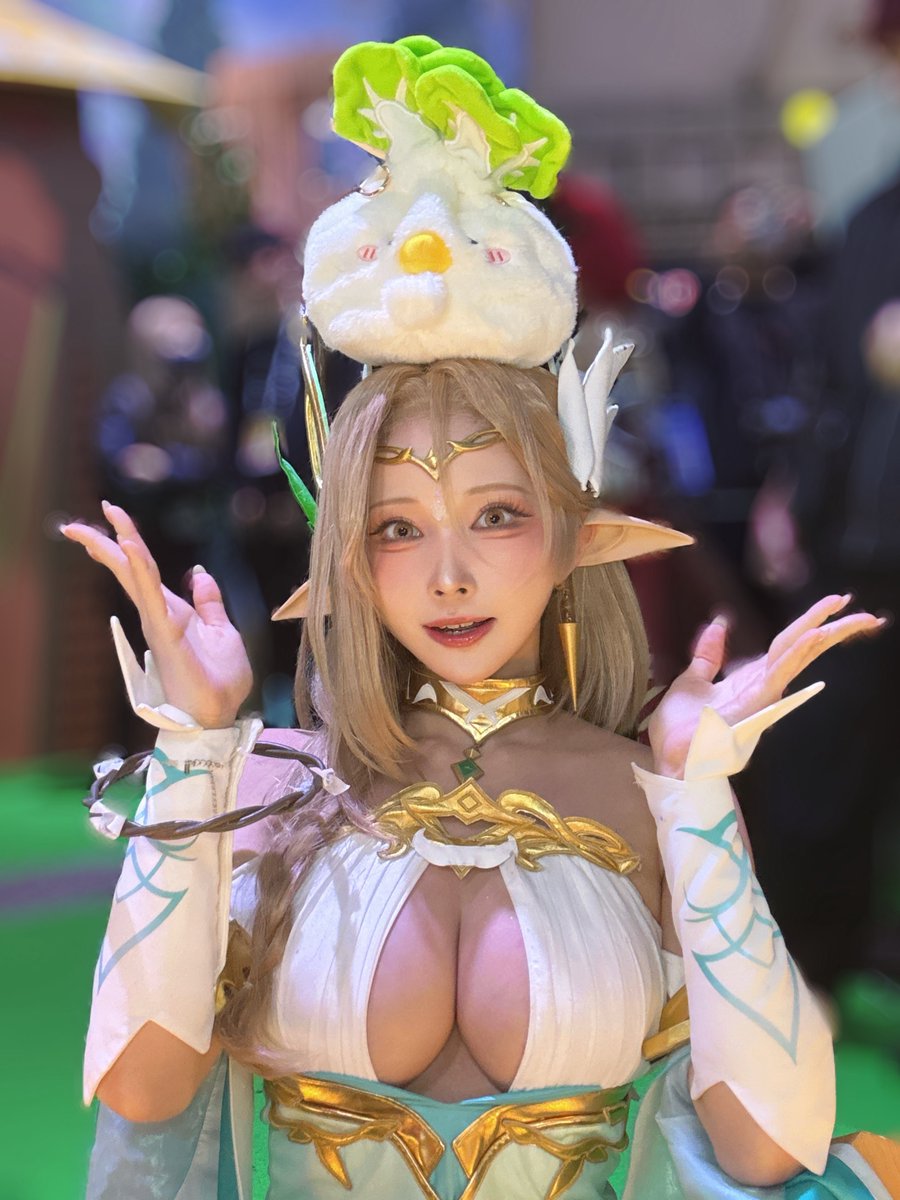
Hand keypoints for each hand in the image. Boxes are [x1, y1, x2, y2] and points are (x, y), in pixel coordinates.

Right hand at [61, 502, 252, 728]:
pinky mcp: (166, 632)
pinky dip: (141, 570)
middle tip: (73, 523)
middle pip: (127, 569)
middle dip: (103, 542)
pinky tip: (131, 548)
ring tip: (105, 519)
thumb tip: (198, 573)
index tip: (111, 514)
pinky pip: (151, 596)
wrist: (219, 713)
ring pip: (135, 576)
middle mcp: (158, 614)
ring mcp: (159, 622)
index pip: (144, 570)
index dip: (127, 540)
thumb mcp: (222, 631)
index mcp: (171, 611)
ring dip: (118, 546)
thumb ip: (209, 602)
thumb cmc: (220, 679)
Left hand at [649, 595, 884, 777]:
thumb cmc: (682, 727)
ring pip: (800, 655)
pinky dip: (796, 652)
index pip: (788, 642)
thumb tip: (720, 622)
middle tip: (862, 608)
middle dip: (834, 626)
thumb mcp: (693, 679)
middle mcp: (765, 683)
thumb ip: (709, 653)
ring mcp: (764, 693)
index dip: (811, 621)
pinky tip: (812, 634)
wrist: (673, 757)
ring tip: (854, 614)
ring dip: (827, 633)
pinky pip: (780, 672)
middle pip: (804, 646)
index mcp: (752, 676)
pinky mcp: (756, 702)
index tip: (836, 602)